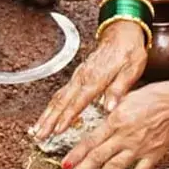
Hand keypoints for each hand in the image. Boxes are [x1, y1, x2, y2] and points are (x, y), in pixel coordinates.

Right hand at [33, 21, 147, 138]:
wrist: (122, 33)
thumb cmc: (128, 51)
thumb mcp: (131, 69)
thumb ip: (119, 88)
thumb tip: (110, 107)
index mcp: (96, 78)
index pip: (79, 100)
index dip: (67, 116)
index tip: (58, 130)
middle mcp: (83, 77)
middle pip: (62, 101)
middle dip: (49, 119)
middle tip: (39, 135)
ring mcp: (78, 76)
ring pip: (58, 97)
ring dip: (47, 114)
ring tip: (37, 130)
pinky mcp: (77, 76)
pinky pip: (61, 93)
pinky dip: (52, 106)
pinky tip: (48, 115)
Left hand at [61, 80, 168, 168]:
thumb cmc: (157, 95)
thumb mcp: (128, 95)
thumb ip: (111, 109)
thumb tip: (97, 117)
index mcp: (118, 119)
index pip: (92, 140)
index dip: (76, 154)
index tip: (65, 164)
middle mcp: (127, 136)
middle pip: (99, 157)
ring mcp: (140, 148)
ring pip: (115, 167)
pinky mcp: (153, 155)